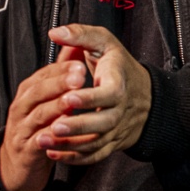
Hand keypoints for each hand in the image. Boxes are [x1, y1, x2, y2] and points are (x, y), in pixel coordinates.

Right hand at [0, 57, 89, 190]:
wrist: (20, 164)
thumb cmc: (38, 126)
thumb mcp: (45, 98)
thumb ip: (59, 73)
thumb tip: (74, 45)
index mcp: (28, 92)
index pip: (43, 75)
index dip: (61, 68)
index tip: (80, 62)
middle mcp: (22, 107)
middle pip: (38, 91)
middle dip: (58, 83)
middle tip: (80, 76)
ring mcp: (23, 129)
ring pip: (38, 115)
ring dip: (56, 107)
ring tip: (73, 101)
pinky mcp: (27, 150)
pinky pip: (39, 141)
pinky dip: (52, 136)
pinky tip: (65, 130)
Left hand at [39, 24, 151, 167]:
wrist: (145, 95)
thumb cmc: (119, 66)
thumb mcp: (104, 42)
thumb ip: (80, 34)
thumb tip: (55, 32)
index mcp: (118, 83)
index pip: (109, 94)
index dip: (90, 98)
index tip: (68, 97)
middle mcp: (120, 109)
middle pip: (103, 123)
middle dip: (78, 126)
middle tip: (54, 126)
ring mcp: (116, 129)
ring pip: (96, 143)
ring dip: (70, 145)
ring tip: (44, 141)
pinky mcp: (111, 143)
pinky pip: (95, 155)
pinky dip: (75, 158)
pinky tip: (53, 154)